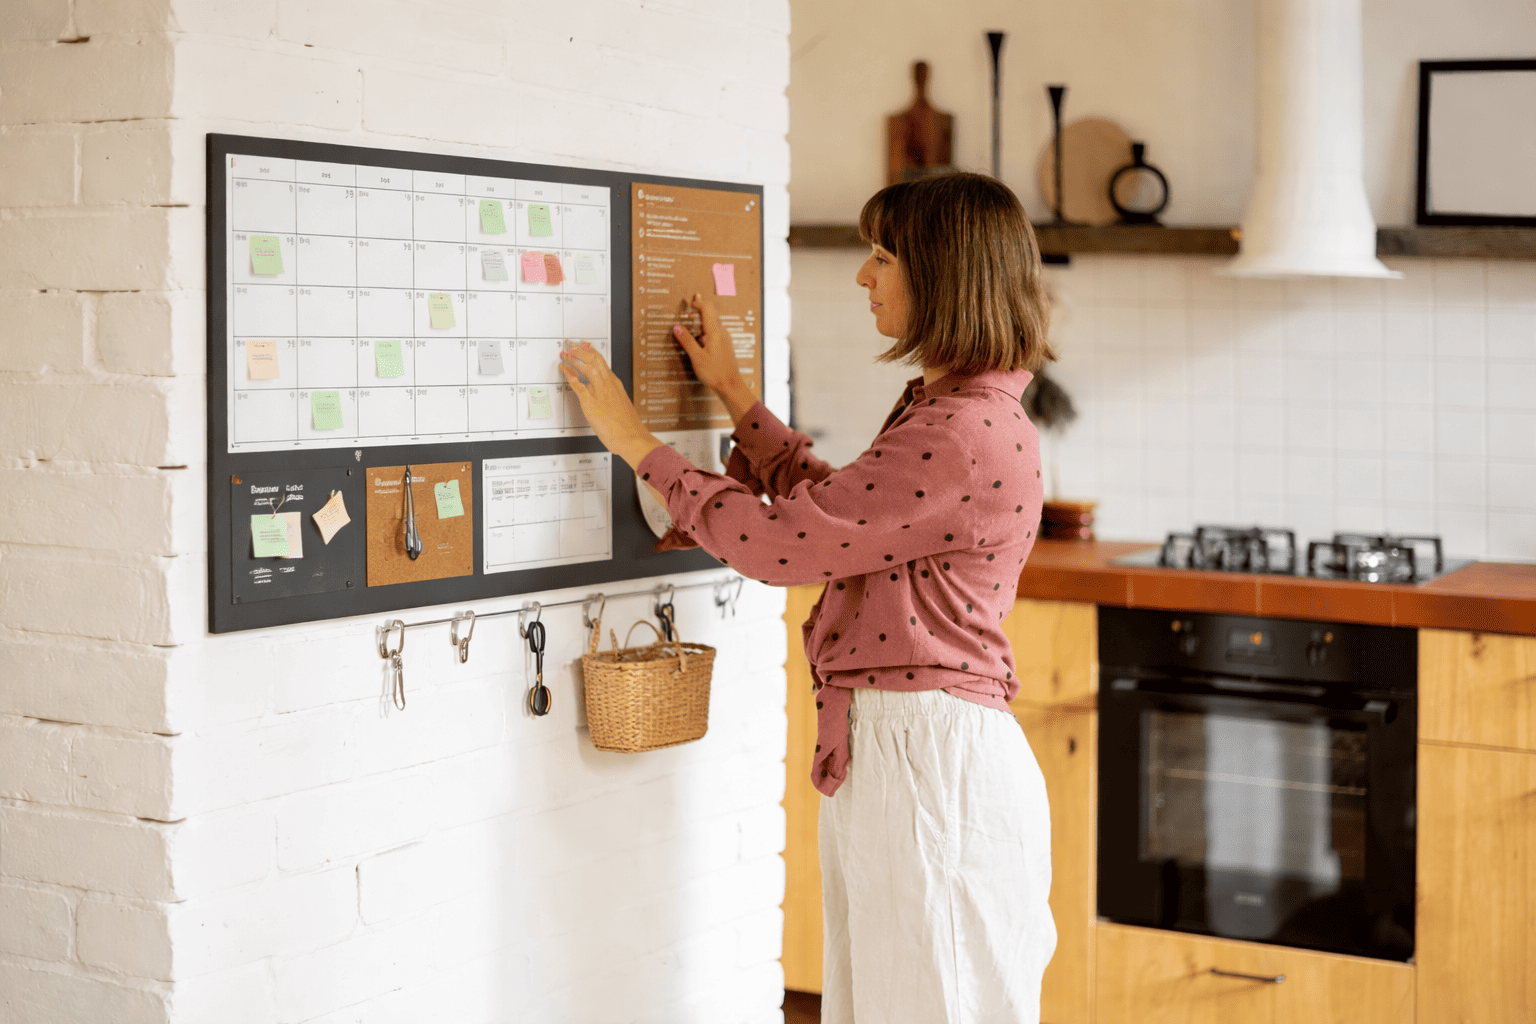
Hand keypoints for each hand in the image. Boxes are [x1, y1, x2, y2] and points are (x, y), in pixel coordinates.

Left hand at [558, 342, 661, 470]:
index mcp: (616, 384)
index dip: (591, 353)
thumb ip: (613, 399)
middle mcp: (608, 384)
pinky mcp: (590, 401)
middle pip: (594, 359)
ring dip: (574, 357)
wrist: (632, 437)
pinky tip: (564, 370)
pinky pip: (577, 383)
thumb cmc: (629, 427)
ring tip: (565, 353)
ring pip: (586, 366)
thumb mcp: (622, 407)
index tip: (584, 348)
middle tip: (571, 344)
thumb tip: (607, 400)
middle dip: (581, 349)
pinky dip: (569, 374)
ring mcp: (599, 391)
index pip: (602, 362)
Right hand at [674, 294, 756, 424]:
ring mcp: (725, 339)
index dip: (699, 303)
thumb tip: (677, 327)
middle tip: (687, 314)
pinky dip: (705, 332)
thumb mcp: (697, 356)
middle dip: (698, 312)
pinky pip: (715, 333)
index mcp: (715, 332)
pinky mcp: (725, 346)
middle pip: (710, 315)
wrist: (730, 386)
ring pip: (712, 325)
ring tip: (690, 329)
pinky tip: (698, 342)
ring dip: (701, 323)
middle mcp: (722, 333)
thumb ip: (686, 340)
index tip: (691, 300)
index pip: (708, 309)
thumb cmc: (715, 373)